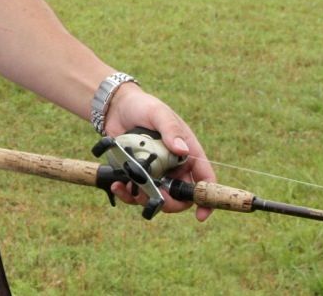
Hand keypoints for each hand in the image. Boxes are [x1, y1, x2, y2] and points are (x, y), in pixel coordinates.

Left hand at [104, 84, 215, 220]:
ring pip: (157, 197)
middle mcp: (174, 167)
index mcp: (188, 153)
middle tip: (157, 200)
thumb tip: (182, 150)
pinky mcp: (137, 174)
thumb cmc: (144, 107)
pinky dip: (127, 194)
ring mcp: (156, 173)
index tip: (201, 215)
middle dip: (171, 203)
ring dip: (146, 200)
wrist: (116, 107)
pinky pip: (135, 192)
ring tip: (130, 189)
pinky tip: (117, 185)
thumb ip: (170, 130)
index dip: (206, 199)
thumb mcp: (158, 114)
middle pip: (181, 196)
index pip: (204, 178)